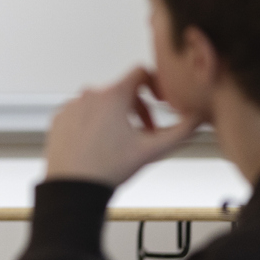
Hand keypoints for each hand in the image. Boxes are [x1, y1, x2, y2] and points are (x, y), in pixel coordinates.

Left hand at [43, 67, 202, 187]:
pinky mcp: (59, 117)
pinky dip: (94, 123)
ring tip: (121, 142)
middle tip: (146, 133)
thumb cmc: (108, 168)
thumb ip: (182, 131)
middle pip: (122, 91)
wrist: (73, 187)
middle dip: (139, 108)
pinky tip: (99, 145)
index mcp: (112, 95)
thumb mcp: (152, 150)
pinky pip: (82, 112)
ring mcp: (71, 105)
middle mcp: (89, 94)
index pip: (140, 73)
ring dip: (117, 117)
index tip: (160, 101)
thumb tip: (199, 118)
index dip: (156, 84)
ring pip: (102, 103)